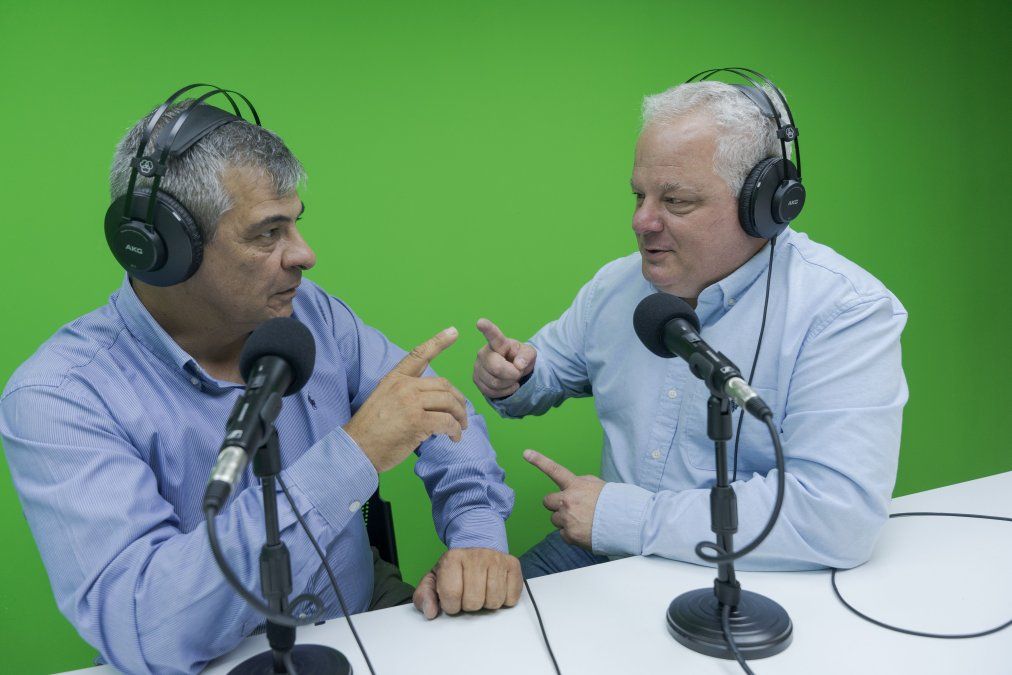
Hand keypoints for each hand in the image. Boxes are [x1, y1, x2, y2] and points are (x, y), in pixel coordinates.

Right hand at [344, 327, 468, 472]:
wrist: (356, 449)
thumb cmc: (371, 430)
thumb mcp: (384, 399)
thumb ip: (406, 394)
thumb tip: (431, 401)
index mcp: (395, 378)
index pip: (419, 355)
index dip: (438, 342)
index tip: (454, 331)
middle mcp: (404, 386)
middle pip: (444, 385)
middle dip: (459, 401)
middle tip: (463, 416)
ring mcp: (410, 402)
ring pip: (449, 402)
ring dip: (460, 417)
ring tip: (460, 429)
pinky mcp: (417, 421)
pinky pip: (447, 422)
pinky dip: (454, 430)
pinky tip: (453, 437)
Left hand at [412, 548, 522, 619]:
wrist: (477, 540)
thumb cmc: (456, 564)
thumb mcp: (435, 577)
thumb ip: (424, 595)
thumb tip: (430, 612)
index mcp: (453, 558)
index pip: (451, 595)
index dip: (450, 605)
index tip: (452, 599)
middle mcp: (476, 557)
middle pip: (474, 601)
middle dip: (468, 605)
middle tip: (467, 594)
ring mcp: (497, 560)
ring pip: (494, 601)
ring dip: (486, 603)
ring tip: (481, 591)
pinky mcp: (513, 565)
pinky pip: (511, 597)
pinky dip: (503, 599)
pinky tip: (495, 589)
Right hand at [473, 318, 536, 398]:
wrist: (513, 371)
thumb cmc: (520, 358)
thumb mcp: (529, 354)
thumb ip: (527, 356)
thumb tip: (519, 364)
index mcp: (499, 343)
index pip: (493, 335)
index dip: (486, 328)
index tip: (480, 322)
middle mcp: (484, 352)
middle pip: (496, 367)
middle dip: (511, 374)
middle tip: (517, 373)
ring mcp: (478, 366)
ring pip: (493, 382)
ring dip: (508, 384)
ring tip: (512, 378)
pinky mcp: (476, 379)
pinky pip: (490, 391)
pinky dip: (503, 392)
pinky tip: (507, 385)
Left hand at [525, 449, 604, 549]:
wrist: (625, 524)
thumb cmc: (613, 504)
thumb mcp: (597, 486)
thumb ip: (580, 484)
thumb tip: (571, 488)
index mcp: (576, 485)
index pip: (555, 470)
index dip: (539, 461)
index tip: (526, 453)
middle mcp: (568, 500)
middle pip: (547, 501)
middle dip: (555, 505)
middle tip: (571, 508)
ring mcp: (567, 518)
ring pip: (554, 519)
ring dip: (564, 520)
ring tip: (583, 521)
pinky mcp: (570, 535)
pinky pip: (562, 534)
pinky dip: (571, 534)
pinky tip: (585, 531)